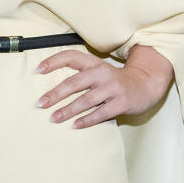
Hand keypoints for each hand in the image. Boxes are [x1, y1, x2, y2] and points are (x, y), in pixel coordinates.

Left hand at [35, 44, 173, 127]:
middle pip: (74, 82)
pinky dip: (87, 120)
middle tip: (40, 103)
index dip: (53, 61)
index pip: (71, 56)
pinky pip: (101, 113)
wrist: (145, 85)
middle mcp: (102, 73)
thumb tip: (51, 85)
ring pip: (86, 100)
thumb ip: (80, 73)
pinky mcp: (122, 103)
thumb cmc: (114, 80)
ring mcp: (113, 88)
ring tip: (54, 118)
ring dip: (68, 110)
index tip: (37, 70)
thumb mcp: (98, 70)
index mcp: (94, 63)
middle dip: (55, 94)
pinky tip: (75, 125)